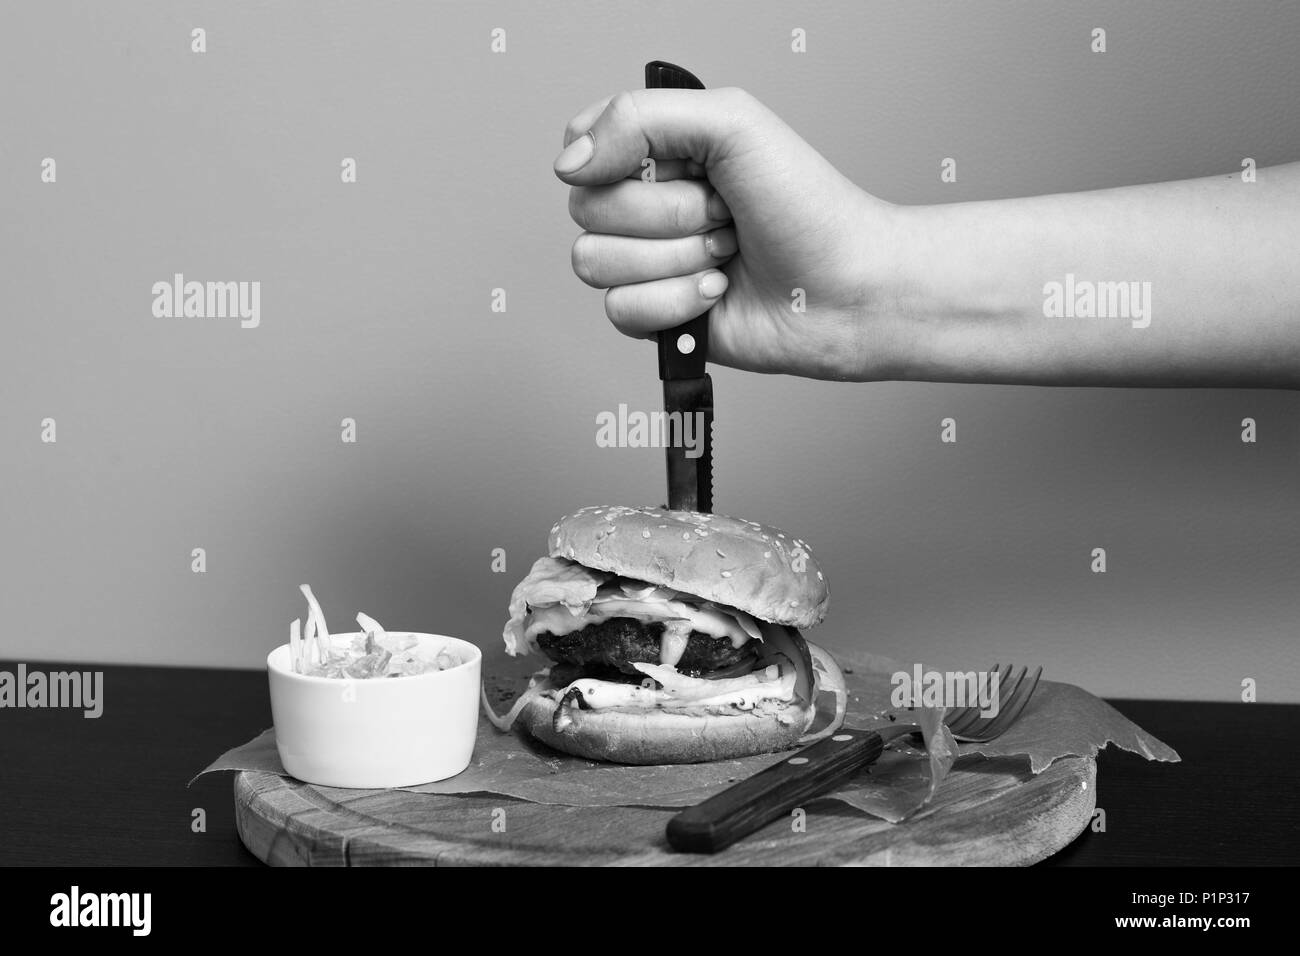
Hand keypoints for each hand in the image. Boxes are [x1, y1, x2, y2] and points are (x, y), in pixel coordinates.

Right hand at [554, 88, 903, 380]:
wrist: (848, 290)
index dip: (621, 159)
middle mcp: (647, 208)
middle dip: (668, 214)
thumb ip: (637, 118)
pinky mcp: (656, 318)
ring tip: (725, 254)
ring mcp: (648, 265)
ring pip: (595, 263)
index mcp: (659, 153)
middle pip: (587, 209)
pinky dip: (676, 303)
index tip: (683, 164)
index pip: (583, 147)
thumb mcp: (731, 123)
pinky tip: (718, 293)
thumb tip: (567, 161)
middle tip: (724, 214)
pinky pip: (620, 311)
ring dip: (674, 260)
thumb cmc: (809, 207)